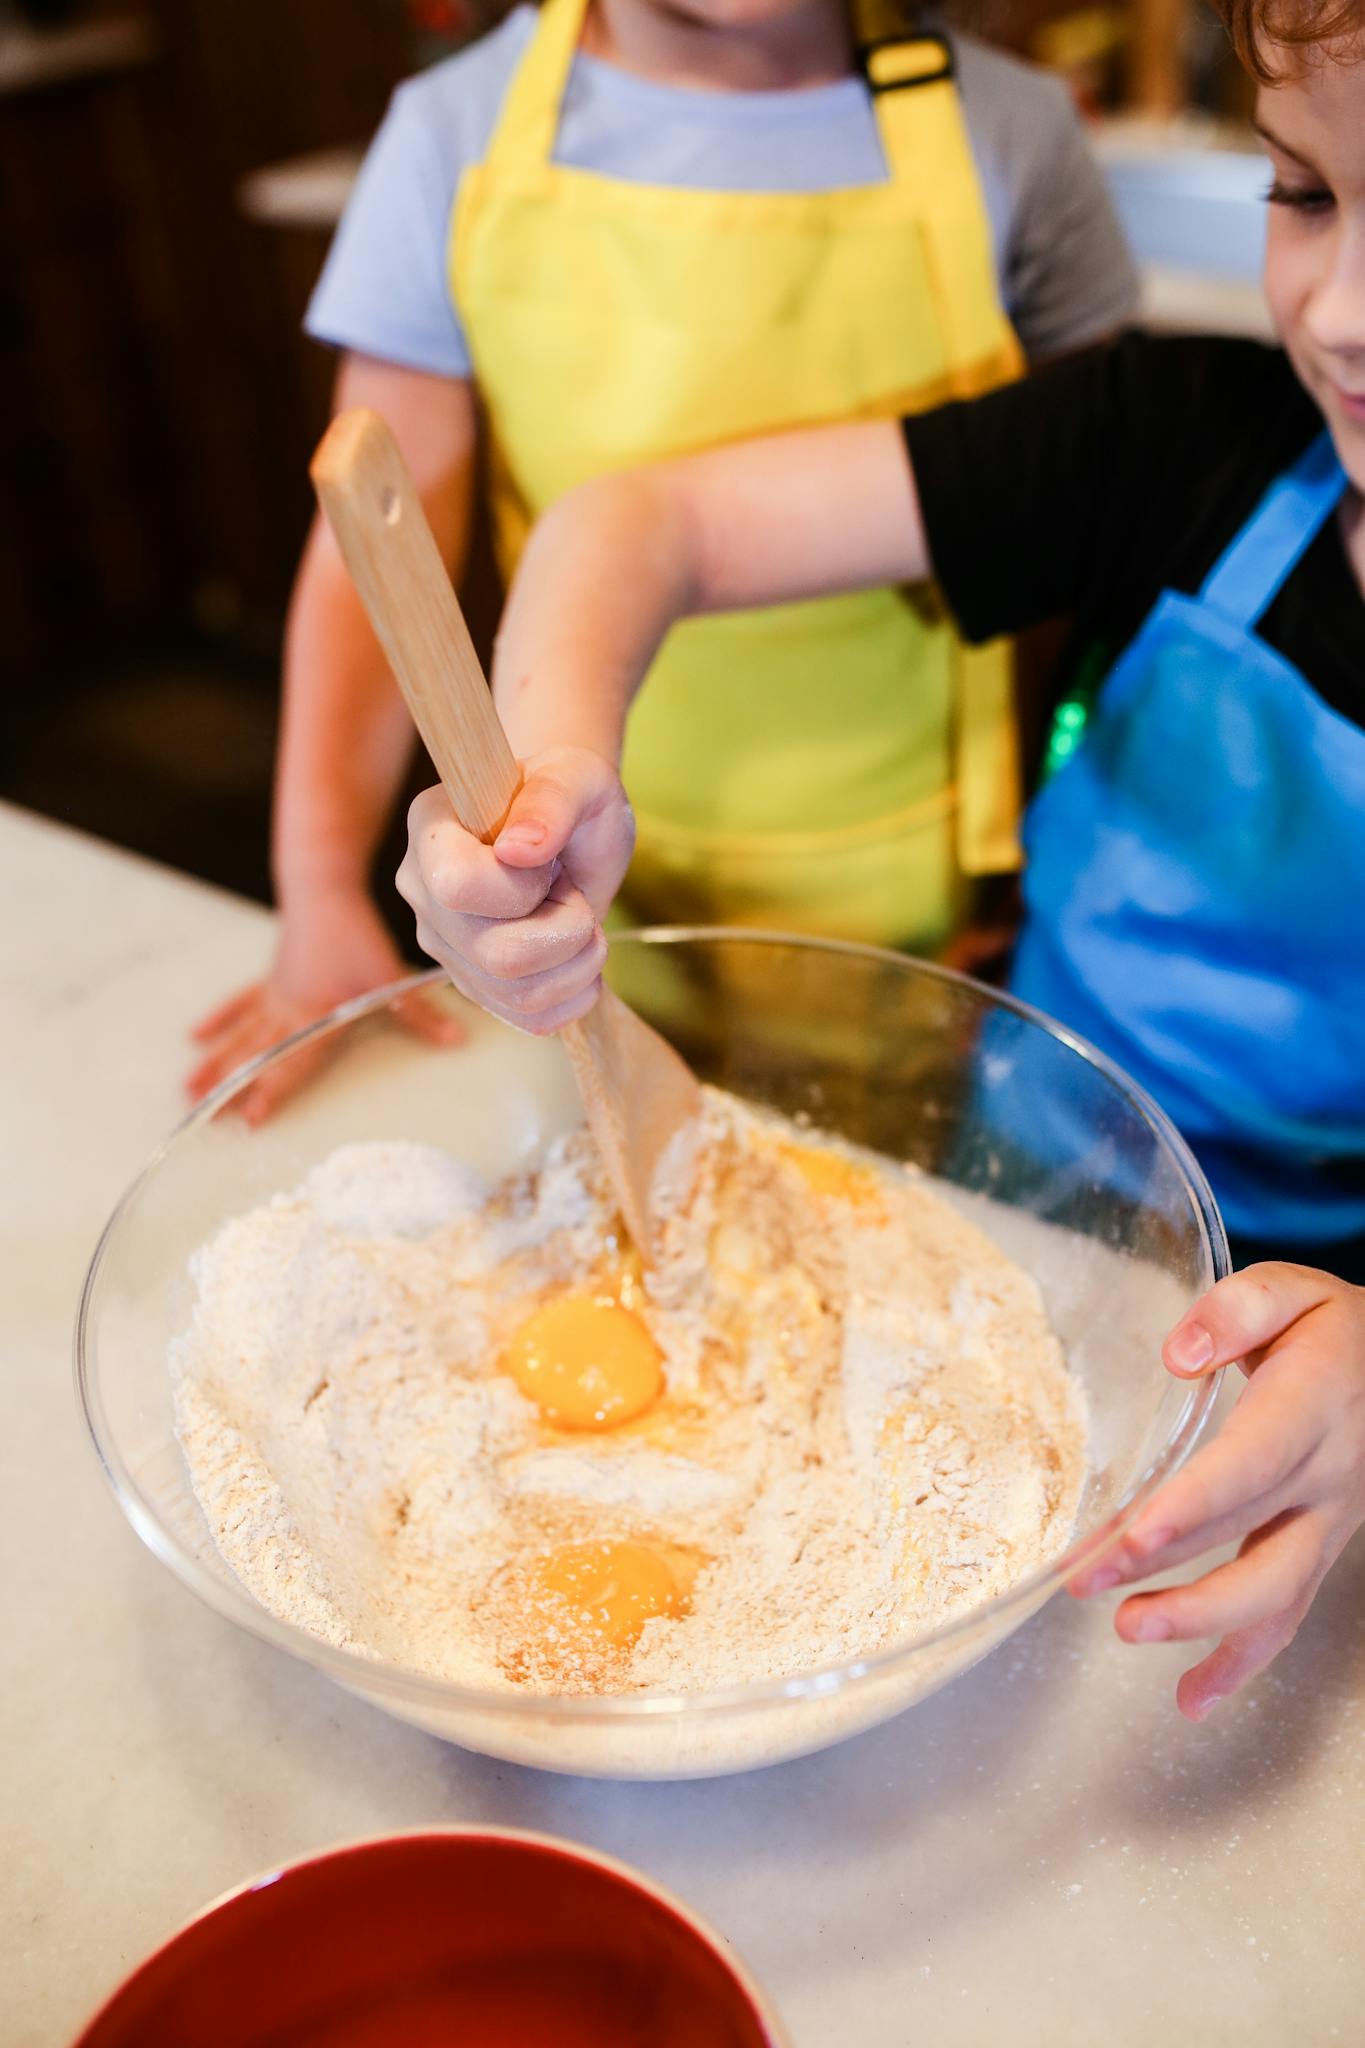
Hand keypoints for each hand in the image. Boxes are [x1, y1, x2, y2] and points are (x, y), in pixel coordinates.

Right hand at [187, 886, 460, 1123]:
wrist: (322, 887)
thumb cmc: (354, 933)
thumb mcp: (388, 974)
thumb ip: (419, 1014)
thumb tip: (457, 1040)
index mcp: (313, 1014)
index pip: (291, 1061)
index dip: (272, 1090)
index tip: (251, 1117)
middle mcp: (287, 1008)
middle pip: (256, 1053)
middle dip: (233, 1085)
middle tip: (207, 1117)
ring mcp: (276, 993)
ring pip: (241, 1034)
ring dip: (216, 1061)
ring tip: (188, 1088)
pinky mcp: (273, 977)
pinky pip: (241, 1004)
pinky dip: (221, 1019)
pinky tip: (197, 1036)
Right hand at [396, 746, 634, 1034]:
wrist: (574, 833)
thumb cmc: (569, 797)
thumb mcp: (576, 778)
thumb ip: (552, 800)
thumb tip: (522, 849)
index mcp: (432, 831)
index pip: (459, 886)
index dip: (523, 885)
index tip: (545, 858)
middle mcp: (423, 893)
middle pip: (497, 955)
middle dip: (566, 929)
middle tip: (572, 894)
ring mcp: (445, 946)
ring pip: (519, 994)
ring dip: (578, 962)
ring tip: (579, 921)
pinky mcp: (475, 985)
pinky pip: (530, 1019)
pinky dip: (574, 993)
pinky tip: (576, 956)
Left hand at [1068, 1264, 1364, 1718]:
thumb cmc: (1334, 1328)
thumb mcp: (1295, 1289)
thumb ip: (1236, 1309)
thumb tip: (1178, 1354)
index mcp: (1310, 1410)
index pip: (1249, 1467)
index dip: (1193, 1506)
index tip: (1135, 1535)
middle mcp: (1322, 1480)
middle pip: (1246, 1540)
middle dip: (1167, 1571)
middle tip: (1090, 1584)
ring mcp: (1325, 1525)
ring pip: (1272, 1594)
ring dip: (1200, 1624)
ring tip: (1127, 1630)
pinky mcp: (1316, 1552)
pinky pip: (1283, 1618)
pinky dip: (1239, 1664)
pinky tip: (1192, 1698)